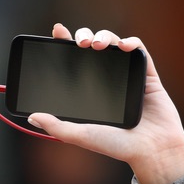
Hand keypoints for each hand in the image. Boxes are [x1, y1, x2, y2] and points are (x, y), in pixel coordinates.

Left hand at [27, 24, 183, 183]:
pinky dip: (132, 43)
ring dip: (105, 36)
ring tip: (97, 44)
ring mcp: (128, 76)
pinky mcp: (147, 76)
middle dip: (85, 36)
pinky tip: (124, 46)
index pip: (74, 61)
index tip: (57, 31)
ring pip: (115, 44)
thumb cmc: (116, 146)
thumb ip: (56, 126)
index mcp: (90, 91)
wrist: (151, 151)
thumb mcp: (80, 135)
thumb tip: (32, 116)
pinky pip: (140, 52)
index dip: (65, 43)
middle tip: (80, 43)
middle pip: (93, 47)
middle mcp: (108, 80)